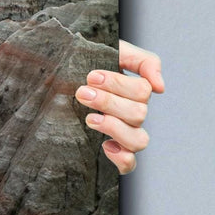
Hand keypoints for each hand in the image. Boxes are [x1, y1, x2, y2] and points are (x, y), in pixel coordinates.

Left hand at [76, 40, 163, 174]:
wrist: (54, 73)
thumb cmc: (85, 61)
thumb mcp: (115, 50)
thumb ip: (144, 61)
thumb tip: (160, 87)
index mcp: (134, 90)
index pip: (142, 91)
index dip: (118, 84)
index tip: (91, 77)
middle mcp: (132, 113)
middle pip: (138, 114)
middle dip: (108, 102)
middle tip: (82, 93)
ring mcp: (124, 133)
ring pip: (139, 140)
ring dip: (114, 127)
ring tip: (89, 118)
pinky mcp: (113, 150)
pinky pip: (129, 164)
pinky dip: (122, 158)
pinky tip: (105, 146)